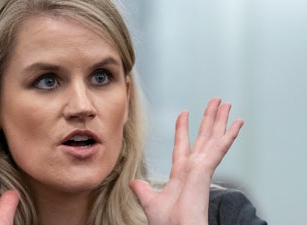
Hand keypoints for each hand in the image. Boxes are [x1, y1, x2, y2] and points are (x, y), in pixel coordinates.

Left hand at [130, 98, 243, 224]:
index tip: (184, 113)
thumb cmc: (168, 222)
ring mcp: (201, 168)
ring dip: (219, 120)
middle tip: (216, 102)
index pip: (183, 144)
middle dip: (209, 119)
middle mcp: (193, 167)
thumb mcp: (151, 201)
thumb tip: (134, 182)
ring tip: (226, 104)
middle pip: (203, 137)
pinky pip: (219, 148)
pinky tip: (237, 123)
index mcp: (180, 173)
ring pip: (213, 138)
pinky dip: (228, 135)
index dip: (183, 128)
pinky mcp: (206, 170)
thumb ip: (143, 190)